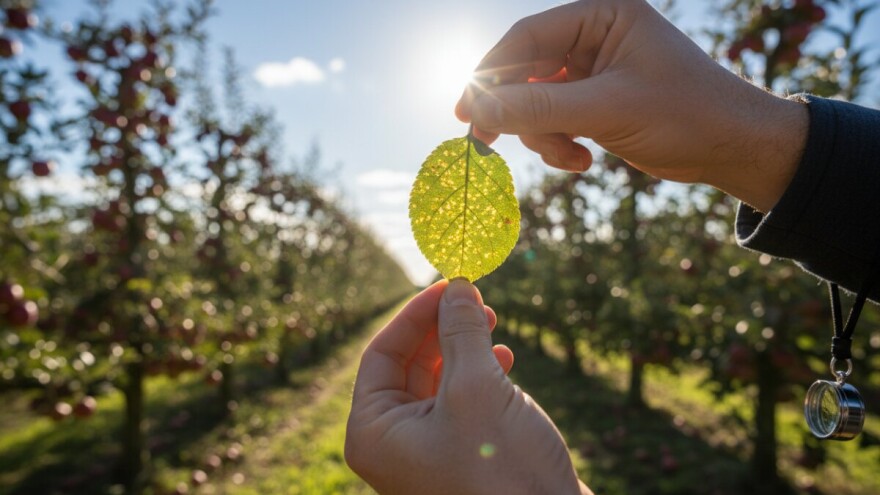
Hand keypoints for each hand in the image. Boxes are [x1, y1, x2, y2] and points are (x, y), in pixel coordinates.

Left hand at [345, 279, 591, 494]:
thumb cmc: (503, 471)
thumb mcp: (477, 389)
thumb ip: (461, 332)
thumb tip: (456, 286)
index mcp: (374, 433)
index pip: (381, 354)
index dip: (415, 314)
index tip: (448, 283)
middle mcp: (392, 444)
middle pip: (409, 365)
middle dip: (442, 328)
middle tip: (474, 297)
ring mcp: (425, 452)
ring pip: (438, 380)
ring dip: (464, 347)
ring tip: (492, 323)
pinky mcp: (459, 455)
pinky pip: (459, 402)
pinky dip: (479, 375)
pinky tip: (504, 360)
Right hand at [456, 0, 807, 211]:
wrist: (733, 147)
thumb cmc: (686, 114)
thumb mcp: (608, 109)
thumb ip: (540, 107)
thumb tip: (479, 108)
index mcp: (603, 15)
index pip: (528, 37)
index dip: (491, 72)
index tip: (465, 108)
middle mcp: (595, 38)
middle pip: (526, 71)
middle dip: (513, 111)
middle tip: (484, 141)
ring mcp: (594, 72)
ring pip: (536, 102)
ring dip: (544, 136)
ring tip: (572, 158)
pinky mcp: (596, 103)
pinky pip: (555, 121)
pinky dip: (560, 144)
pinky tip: (584, 162)